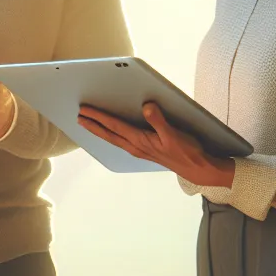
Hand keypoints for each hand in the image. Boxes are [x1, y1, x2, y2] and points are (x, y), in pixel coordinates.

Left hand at [78, 102, 234, 187]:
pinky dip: (111, 135)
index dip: (98, 117)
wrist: (196, 169)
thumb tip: (146, 106)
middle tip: (79, 116)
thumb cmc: (187, 151)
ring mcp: (138, 150)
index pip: (114, 126)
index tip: (85, 110)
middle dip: (93, 125)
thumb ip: (159, 120)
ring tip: (88, 124)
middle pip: (108, 134)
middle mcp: (136, 147)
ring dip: (100, 131)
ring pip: (113, 139)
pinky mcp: (144, 151)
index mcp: (140, 141)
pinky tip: (110, 133)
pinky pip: (121, 142)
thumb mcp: (174, 134)